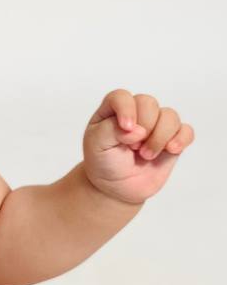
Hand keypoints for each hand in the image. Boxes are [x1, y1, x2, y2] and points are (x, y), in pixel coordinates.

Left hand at [82, 89, 194, 204]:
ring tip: (147, 155)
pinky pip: (186, 131)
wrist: (116, 187)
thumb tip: (139, 130)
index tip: (126, 128)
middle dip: (143, 127)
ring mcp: (156, 125)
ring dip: (160, 137)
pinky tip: (171, 150)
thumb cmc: (104, 162)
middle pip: (149, 103)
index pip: (122, 97)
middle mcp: (137, 112)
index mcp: (114, 109)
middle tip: (133, 148)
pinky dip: (181, 139)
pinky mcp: (172, 139)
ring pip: (170, 115)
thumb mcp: (97, 145)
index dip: (127, 109)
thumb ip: (111, 130)